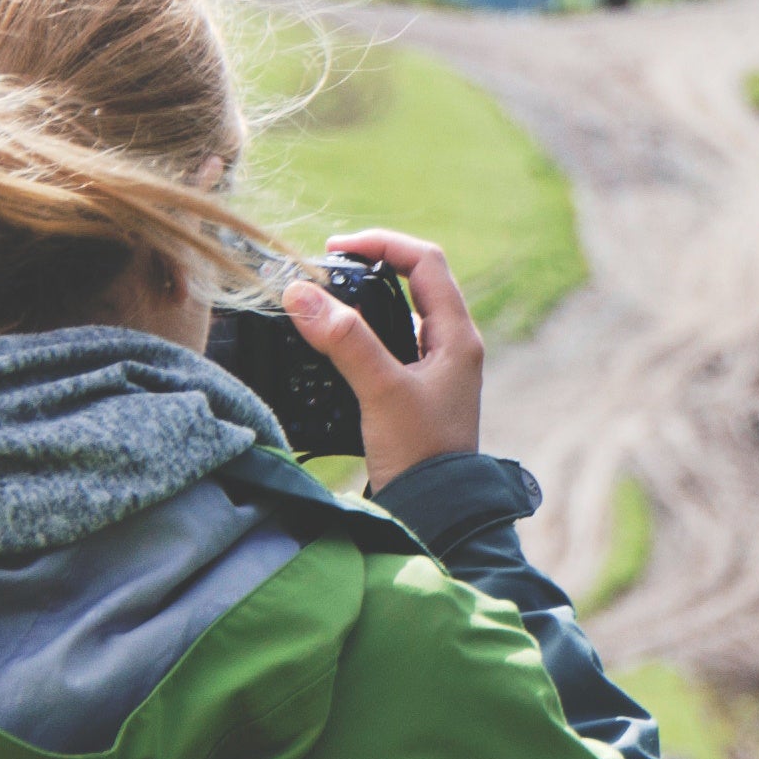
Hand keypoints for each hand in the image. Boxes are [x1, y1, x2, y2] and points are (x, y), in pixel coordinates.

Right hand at [295, 228, 481, 488]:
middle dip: (370, 266)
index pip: (426, 262)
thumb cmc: (420, 455)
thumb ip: (344, 341)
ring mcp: (437, 370)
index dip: (382, 243)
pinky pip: (391, 345)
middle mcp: (453, 347)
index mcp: (458, 336)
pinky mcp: (417, 393)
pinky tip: (333, 343)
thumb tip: (300, 293)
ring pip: (402, 314)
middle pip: (415, 282)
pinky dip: (362, 334)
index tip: (334, 248)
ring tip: (324, 299)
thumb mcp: (381, 392)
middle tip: (324, 270)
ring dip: (365, 300)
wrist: (436, 515)